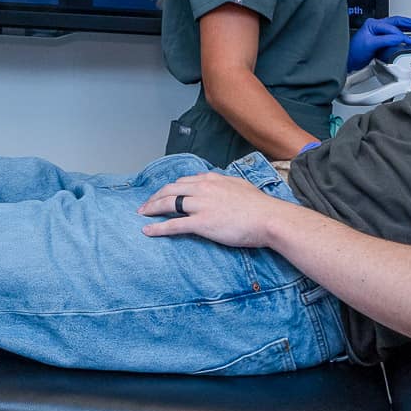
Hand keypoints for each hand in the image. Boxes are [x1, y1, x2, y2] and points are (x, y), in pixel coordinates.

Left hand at [138, 171, 288, 249]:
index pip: (184, 181)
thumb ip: (226, 184)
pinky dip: (157, 227)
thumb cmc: (260, 206)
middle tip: (146, 205)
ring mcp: (201, 205)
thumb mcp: (241, 186)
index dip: (171, 188)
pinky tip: (147, 230)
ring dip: (151, 208)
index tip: (164, 194)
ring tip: (142, 214)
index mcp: (212, 179)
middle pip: (170, 189)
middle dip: (155, 196)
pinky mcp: (201, 223)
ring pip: (168, 203)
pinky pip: (173, 224)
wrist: (269, 218)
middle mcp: (203, 188)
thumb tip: (220, 185)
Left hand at [347, 13, 410, 68]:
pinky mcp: (379, 39)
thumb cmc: (354, 53)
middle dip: (409, 23)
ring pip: (395, 26)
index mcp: (372, 24)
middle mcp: (375, 26)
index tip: (410, 42)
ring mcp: (377, 32)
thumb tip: (399, 38)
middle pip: (395, 22)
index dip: (402, 35)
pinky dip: (402, 32)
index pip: (391, 28)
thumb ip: (386, 40)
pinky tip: (407, 34)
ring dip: (407, 26)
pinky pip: (393, 33)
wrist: (348, 62)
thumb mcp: (370, 44)